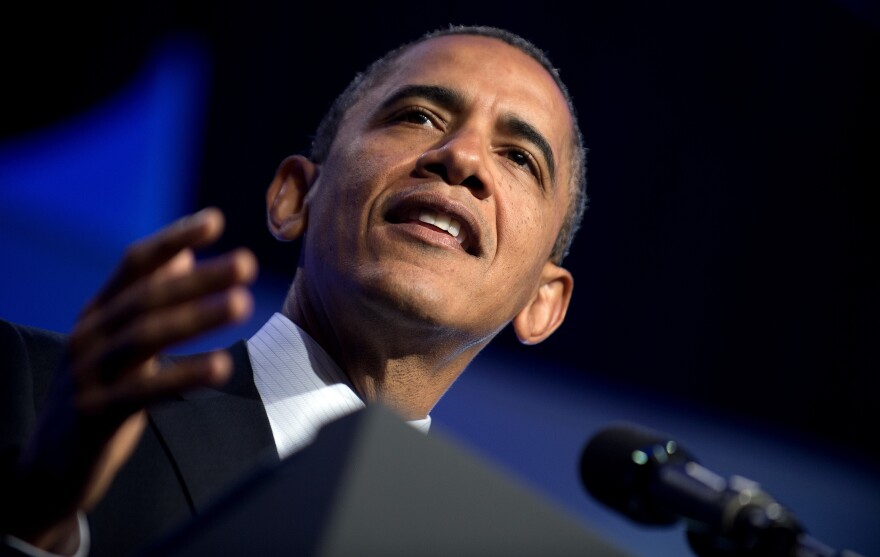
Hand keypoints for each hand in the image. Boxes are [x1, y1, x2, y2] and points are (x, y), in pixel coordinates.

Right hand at [6, 208, 256, 552]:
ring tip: (242, 303)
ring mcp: (88, 374)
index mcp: (97, 314)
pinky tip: (222, 366)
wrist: (49, 467)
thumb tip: (185, 254)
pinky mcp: (94, 414)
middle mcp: (88, 336)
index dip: (172, 239)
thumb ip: (150, 300)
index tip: (214, 220)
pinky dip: (184, 375)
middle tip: (247, 263)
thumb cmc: (100, 394)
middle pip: (147, 297)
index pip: (134, 264)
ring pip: (145, 336)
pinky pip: (144, 391)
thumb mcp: (122, 343)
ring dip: (197, 317)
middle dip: (199, 278)